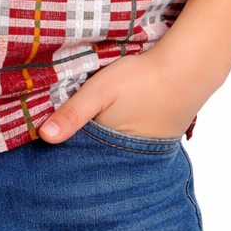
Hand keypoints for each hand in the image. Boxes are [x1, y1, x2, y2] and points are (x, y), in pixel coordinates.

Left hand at [38, 49, 199, 143]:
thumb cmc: (141, 79)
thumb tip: (43, 137)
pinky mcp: (157, 141)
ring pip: (114, 154)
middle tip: (62, 142)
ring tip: (87, 135)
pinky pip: (131, 148)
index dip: (63, 151)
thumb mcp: (99, 91)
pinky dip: (119, 141)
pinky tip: (114, 128)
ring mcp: (146, 153)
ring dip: (101, 147)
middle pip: (96, 160)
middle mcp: (128, 158)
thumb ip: (72, 113)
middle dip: (81, 154)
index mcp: (110, 149)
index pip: (79, 159)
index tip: (45, 146)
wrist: (187, 70)